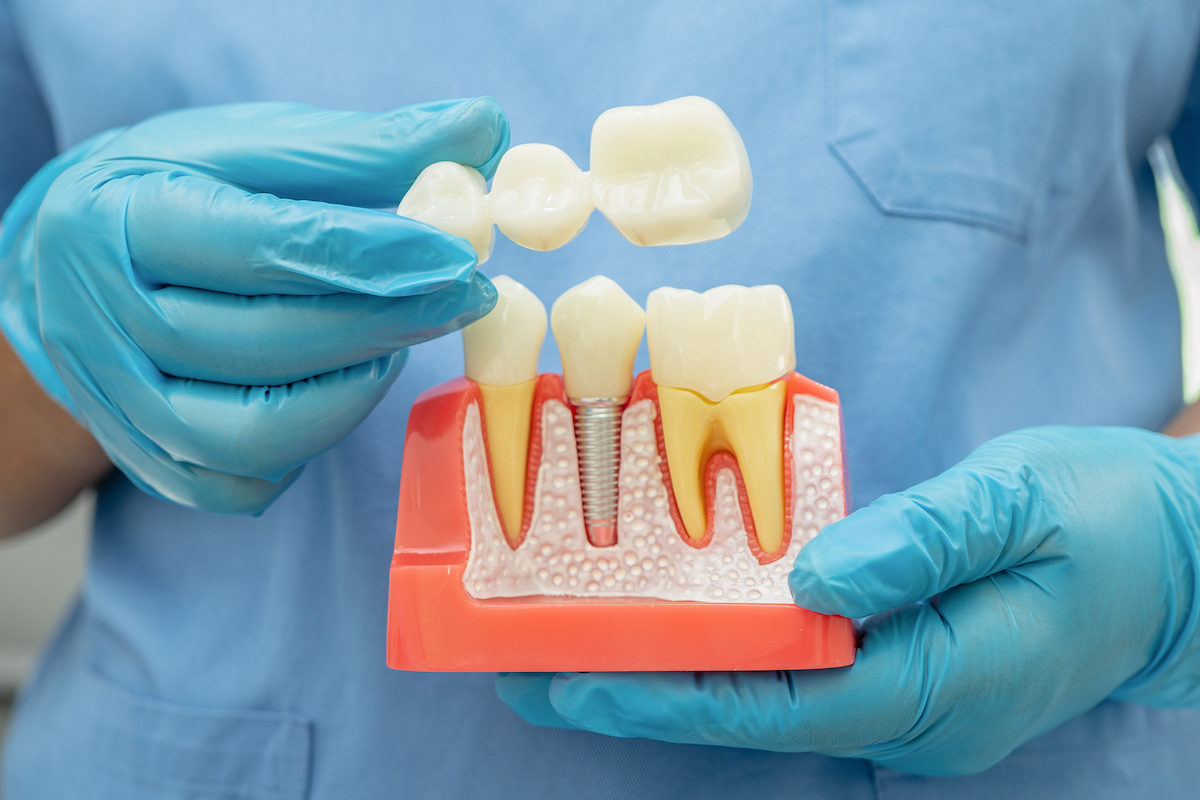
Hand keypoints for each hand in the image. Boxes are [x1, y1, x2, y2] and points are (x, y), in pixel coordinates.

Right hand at [0, 98, 507, 511]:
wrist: (73, 263)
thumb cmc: (176, 191)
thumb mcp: (253, 145)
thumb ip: (366, 146)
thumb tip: (481, 130)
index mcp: (119, 219)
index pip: (267, 245)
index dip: (378, 253)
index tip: (458, 252)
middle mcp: (99, 321)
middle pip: (265, 343)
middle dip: (385, 322)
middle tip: (462, 296)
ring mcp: (116, 405)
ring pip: (253, 432)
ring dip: (350, 391)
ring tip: (396, 338)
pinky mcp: (145, 460)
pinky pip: (241, 483)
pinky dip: (306, 445)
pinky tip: (338, 389)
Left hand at [497, 427, 1199, 774]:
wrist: (1183, 561)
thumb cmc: (1112, 521)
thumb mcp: (1021, 503)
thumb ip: (919, 540)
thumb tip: (811, 575)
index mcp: (937, 683)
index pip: (774, 701)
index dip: (667, 690)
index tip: (572, 676)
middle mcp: (912, 714)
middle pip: (752, 710)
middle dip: (644, 689)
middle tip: (534, 662)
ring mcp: (910, 702)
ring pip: (770, 697)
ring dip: (675, 671)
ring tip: (578, 642)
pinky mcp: (907, 673)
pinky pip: (802, 672)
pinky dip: (730, 650)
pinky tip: (680, 620)